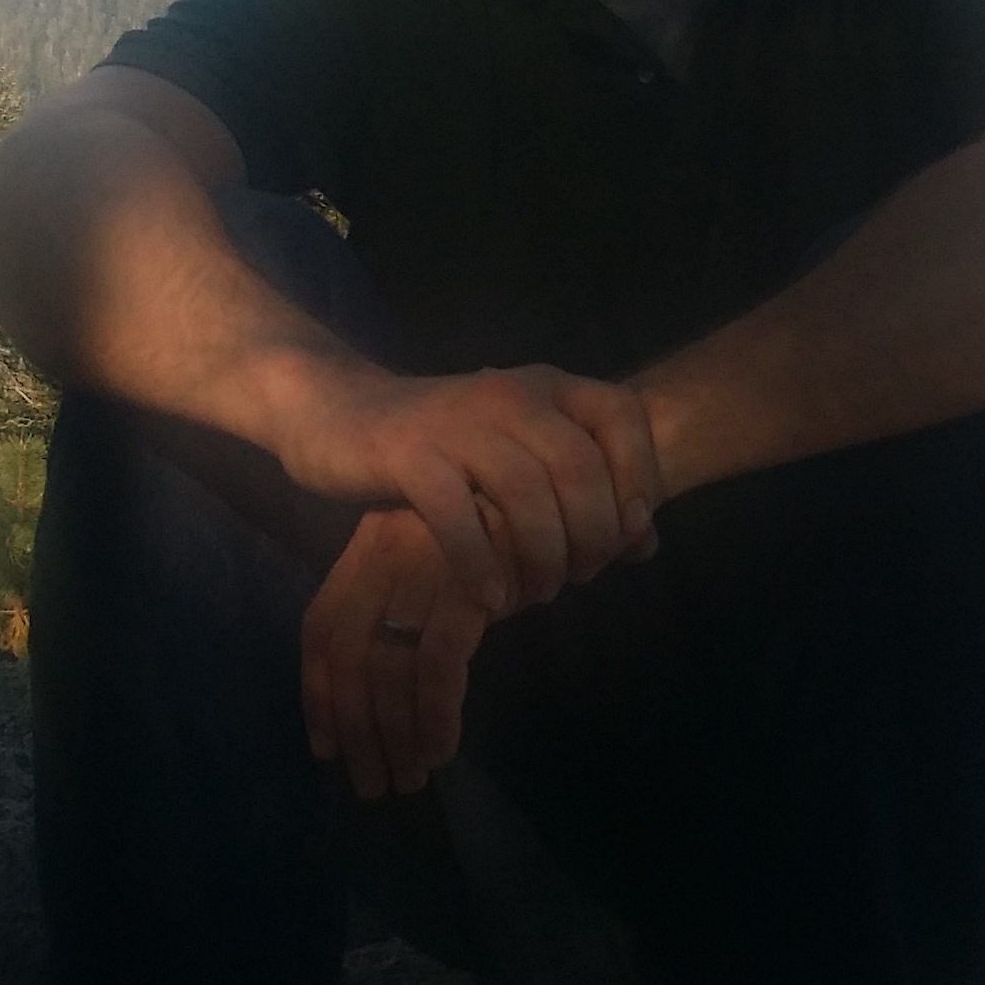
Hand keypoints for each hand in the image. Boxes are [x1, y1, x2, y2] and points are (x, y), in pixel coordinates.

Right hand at [280, 363, 661, 612]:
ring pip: (526, 495)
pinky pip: (459, 517)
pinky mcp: (407, 454)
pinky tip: (489, 599)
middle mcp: (510, 394)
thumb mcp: (519, 457)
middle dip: (590, 537)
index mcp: (546, 385)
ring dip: (541, 558)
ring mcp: (457, 422)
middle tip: (576, 577)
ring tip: (534, 594)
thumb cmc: (444, 448)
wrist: (338, 414)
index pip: (623, 417)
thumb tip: (646, 544)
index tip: (626, 532)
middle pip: (580, 469)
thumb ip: (585, 493)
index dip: (638, 478)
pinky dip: (482, 566)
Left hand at [302, 507, 489, 797]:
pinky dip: (434, 716)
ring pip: (390, 667)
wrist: (568, 501)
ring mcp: (424, 564)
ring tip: (409, 779)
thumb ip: (401, 614)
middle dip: (356, 730)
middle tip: (371, 784)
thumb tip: (374, 701)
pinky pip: (437, 665)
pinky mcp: (465, 584)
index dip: (317, 693)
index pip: (321, 627)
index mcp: (368, 546)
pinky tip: (441, 750)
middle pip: (350, 655)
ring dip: (396, 734)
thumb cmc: (502, 548)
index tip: (326, 749)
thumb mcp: (438, 572)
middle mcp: (385, 549)